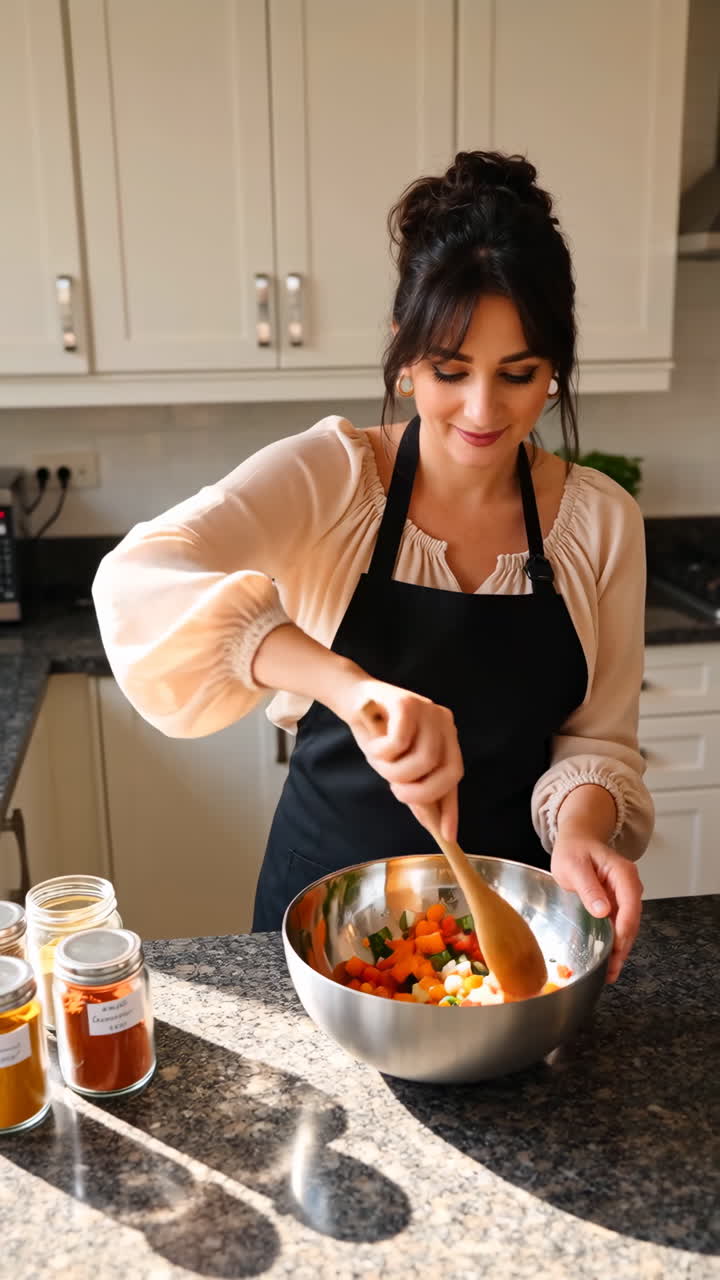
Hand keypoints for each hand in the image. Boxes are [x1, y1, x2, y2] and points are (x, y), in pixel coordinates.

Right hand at [344, 680, 463, 842]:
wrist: (351, 697)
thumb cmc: (376, 733)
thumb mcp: (397, 765)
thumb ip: (416, 786)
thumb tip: (433, 824)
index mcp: (446, 736)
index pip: (454, 775)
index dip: (451, 808)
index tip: (447, 835)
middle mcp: (443, 722)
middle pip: (447, 771)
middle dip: (420, 792)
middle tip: (395, 791)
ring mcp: (428, 710)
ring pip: (423, 760)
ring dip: (394, 771)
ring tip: (379, 761)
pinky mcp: (406, 702)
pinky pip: (399, 743)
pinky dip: (382, 751)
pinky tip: (375, 744)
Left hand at [551, 835, 643, 982]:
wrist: (576, 841)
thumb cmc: (574, 850)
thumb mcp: (574, 866)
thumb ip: (588, 887)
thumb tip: (603, 911)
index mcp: (623, 874)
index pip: (630, 906)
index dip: (624, 931)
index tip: (615, 951)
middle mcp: (629, 886)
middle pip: (631, 921)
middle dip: (622, 947)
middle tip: (611, 971)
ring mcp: (624, 896)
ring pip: (626, 927)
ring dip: (619, 949)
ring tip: (608, 972)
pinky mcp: (616, 904)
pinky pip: (617, 926)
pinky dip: (612, 942)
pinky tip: (606, 959)